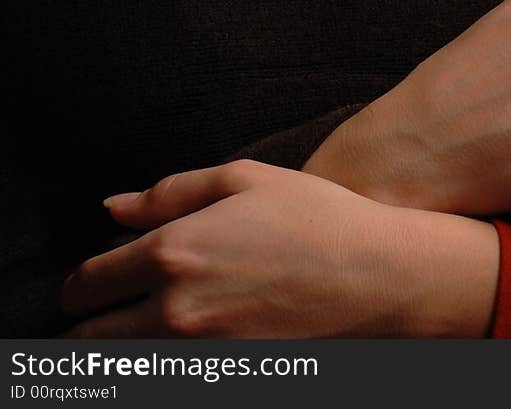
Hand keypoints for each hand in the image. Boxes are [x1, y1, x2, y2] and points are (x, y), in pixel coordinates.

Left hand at [61, 161, 498, 338]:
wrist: (379, 278)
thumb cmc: (315, 217)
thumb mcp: (244, 179)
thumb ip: (169, 192)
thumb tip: (112, 208)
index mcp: (173, 253)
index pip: (86, 284)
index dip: (81, 283)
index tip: (92, 280)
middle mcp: (174, 312)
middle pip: (87, 341)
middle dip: (87, 325)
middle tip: (106, 309)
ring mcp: (199, 355)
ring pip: (122, 370)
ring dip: (118, 351)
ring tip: (139, 327)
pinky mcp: (226, 378)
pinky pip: (166, 380)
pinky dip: (160, 365)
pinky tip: (184, 339)